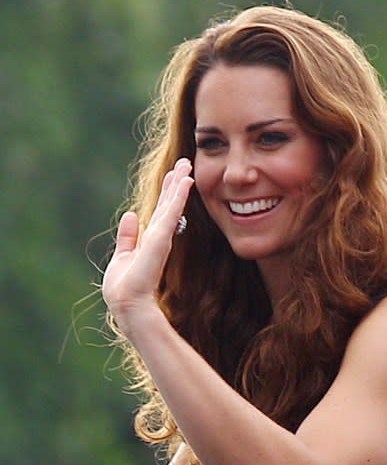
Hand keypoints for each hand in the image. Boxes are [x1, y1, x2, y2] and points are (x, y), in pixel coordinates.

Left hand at [103, 158, 193, 334]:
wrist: (128, 303)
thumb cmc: (125, 287)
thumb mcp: (122, 257)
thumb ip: (128, 237)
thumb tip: (131, 214)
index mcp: (151, 239)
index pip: (162, 210)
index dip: (169, 192)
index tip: (176, 174)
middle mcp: (159, 236)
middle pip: (170, 203)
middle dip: (177, 182)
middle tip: (186, 161)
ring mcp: (162, 236)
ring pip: (172, 204)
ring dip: (179, 184)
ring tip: (186, 165)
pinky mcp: (161, 239)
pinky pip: (170, 212)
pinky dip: (177, 196)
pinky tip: (183, 182)